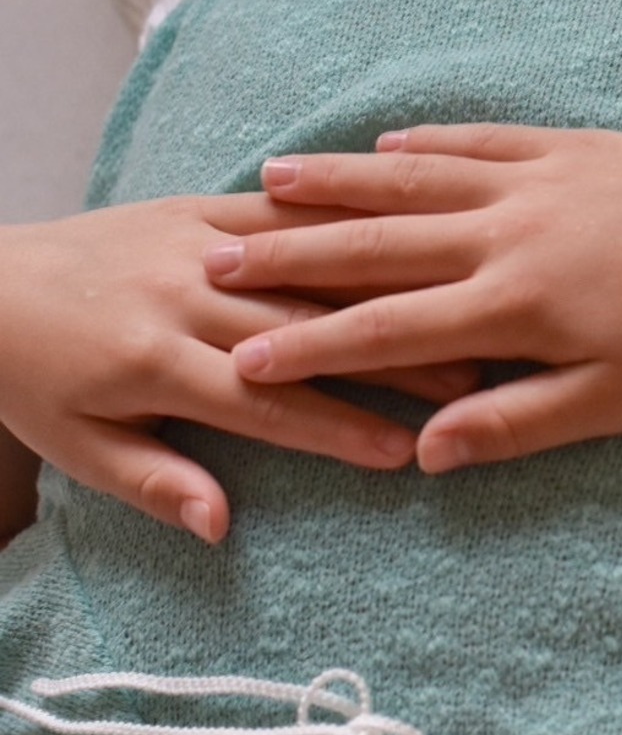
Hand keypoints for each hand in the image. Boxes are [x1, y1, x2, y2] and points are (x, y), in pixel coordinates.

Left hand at [0, 195, 478, 542]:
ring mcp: (190, 244)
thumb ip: (153, 483)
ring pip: (305, 270)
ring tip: (453, 307)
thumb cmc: (34, 380)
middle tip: (466, 380)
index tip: (403, 451)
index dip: (338, 430)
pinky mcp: (191, 209)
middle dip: (389, 358)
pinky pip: (273, 214)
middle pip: (305, 332)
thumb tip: (221, 524)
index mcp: (154, 363)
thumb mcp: (78, 448)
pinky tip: (397, 232)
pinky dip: (334, 224)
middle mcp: (181, 297)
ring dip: (382, 291)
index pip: (266, 405)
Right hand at [210, 126, 621, 470]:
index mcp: (510, 305)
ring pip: (414, 180)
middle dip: (290, 254)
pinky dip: (425, 143)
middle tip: (214, 255)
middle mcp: (504, 235)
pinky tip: (386, 143)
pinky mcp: (567, 148)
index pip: (385, 329)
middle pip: (376, 244)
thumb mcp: (614, 402)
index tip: (241, 360)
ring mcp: (533, 182)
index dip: (307, 348)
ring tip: (270, 181)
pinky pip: (479, 140)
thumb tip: (427, 451)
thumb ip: (516, 422)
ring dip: (338, 183)